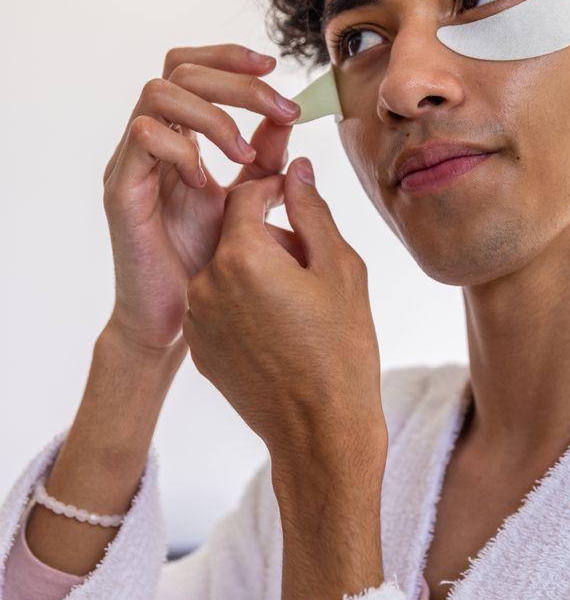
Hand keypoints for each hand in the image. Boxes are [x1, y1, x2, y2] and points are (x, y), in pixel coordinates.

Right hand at [102, 43, 301, 353]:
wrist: (170, 319)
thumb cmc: (201, 263)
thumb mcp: (244, 201)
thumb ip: (262, 159)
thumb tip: (287, 116)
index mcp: (176, 138)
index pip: (191, 69)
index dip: (229, 58)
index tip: (274, 68)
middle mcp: (148, 142)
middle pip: (179, 70)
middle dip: (238, 82)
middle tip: (283, 110)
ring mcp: (130, 164)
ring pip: (158, 94)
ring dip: (214, 115)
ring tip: (244, 154)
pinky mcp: (121, 191)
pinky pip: (143, 138)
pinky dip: (183, 148)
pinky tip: (205, 180)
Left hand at [181, 158, 387, 469]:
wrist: (320, 429)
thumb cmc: (340, 350)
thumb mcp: (339, 269)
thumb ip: (311, 212)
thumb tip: (295, 170)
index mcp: (241, 257)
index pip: (245, 195)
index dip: (274, 190)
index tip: (298, 201)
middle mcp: (206, 283)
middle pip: (233, 233)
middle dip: (268, 235)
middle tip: (310, 260)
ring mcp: (198, 318)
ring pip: (225, 269)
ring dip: (255, 270)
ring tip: (298, 300)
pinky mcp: (200, 347)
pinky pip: (219, 305)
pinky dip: (244, 303)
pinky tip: (280, 329)